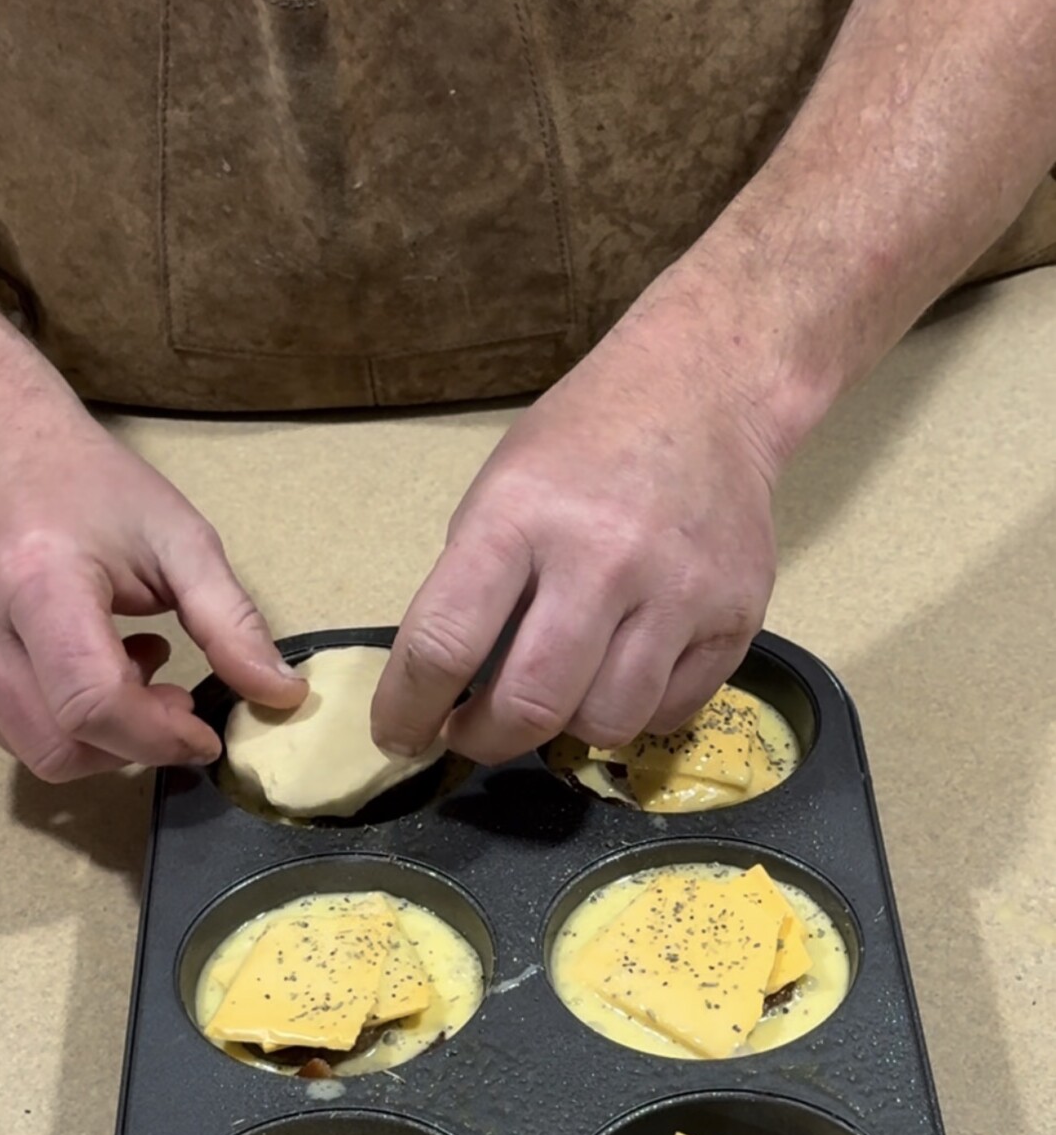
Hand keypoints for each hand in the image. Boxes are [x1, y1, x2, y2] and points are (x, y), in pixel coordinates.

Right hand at [0, 319, 303, 780]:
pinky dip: (72, 726)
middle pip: (59, 745)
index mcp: (42, 585)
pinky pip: (18, 731)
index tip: (205, 732)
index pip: (92, 701)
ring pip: (36, 750)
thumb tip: (280, 694)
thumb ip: (230, 620)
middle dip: (134, 745)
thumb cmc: (92, 485)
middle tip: (178, 700)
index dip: (158, 736)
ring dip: (105, 739)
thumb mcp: (179, 538)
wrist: (8, 450)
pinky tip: (104, 668)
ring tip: (141, 671)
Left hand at [372, 265, 784, 764]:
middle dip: (485, 741)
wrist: (704, 394)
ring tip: (555, 697)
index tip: (399, 735)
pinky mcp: (735, 618)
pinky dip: (635, 712)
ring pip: (606, 725)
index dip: (408, 710)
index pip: (445, 644)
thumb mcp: (500, 490)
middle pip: (531, 705)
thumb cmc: (582, 443)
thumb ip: (474, 583)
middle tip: (474, 734)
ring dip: (565, 730)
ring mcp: (677, 593)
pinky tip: (619, 675)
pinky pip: (671, 713)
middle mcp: (602, 560)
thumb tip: (448, 687)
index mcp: (519, 518)